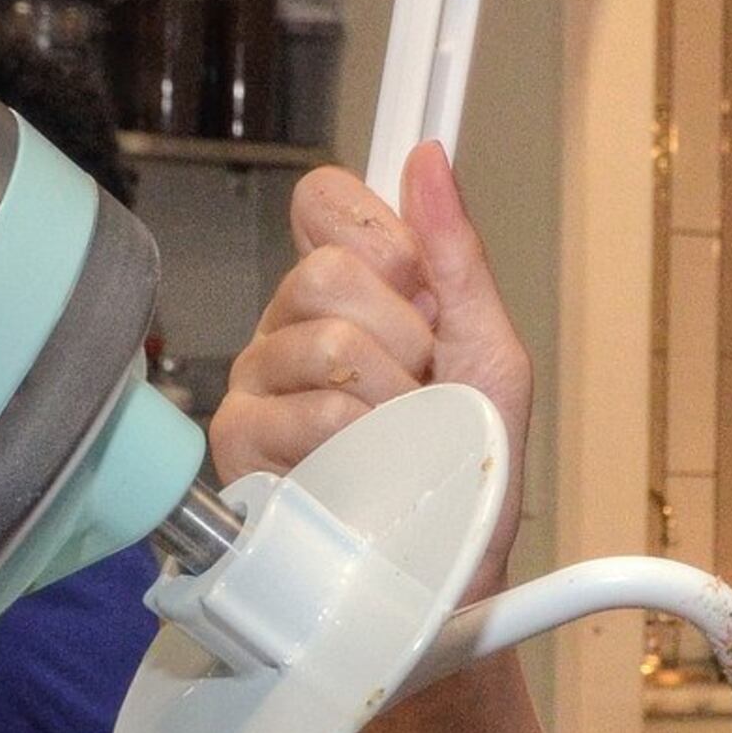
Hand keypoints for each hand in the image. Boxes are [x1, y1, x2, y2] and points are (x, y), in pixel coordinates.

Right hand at [207, 143, 534, 588]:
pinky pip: (309, 412)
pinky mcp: (240, 443)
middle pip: (329, 272)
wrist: (455, 573)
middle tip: (421, 392)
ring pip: (326, 344)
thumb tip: (427, 159)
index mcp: (348, 293)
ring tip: (400, 441)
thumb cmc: (471, 473)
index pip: (327, 200)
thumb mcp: (491, 354)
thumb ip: (460, 257)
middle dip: (405, 339)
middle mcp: (293, 326)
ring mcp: (259, 383)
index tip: (419, 297)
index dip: (382, 239)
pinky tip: (363, 471)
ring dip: (393, 403)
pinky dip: (362, 446)